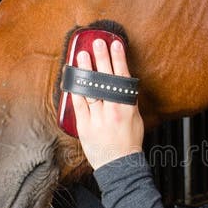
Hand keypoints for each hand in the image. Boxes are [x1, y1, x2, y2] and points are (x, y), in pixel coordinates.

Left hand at [70, 38, 143, 169]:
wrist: (119, 165)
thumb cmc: (128, 142)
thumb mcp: (135, 118)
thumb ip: (127, 101)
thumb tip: (120, 82)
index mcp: (127, 107)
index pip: (122, 78)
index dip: (118, 60)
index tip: (115, 44)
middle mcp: (113, 110)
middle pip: (105, 79)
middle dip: (101, 58)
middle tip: (97, 42)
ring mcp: (98, 118)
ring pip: (90, 89)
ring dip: (86, 71)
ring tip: (82, 55)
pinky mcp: (84, 125)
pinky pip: (78, 103)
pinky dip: (74, 89)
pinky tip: (71, 77)